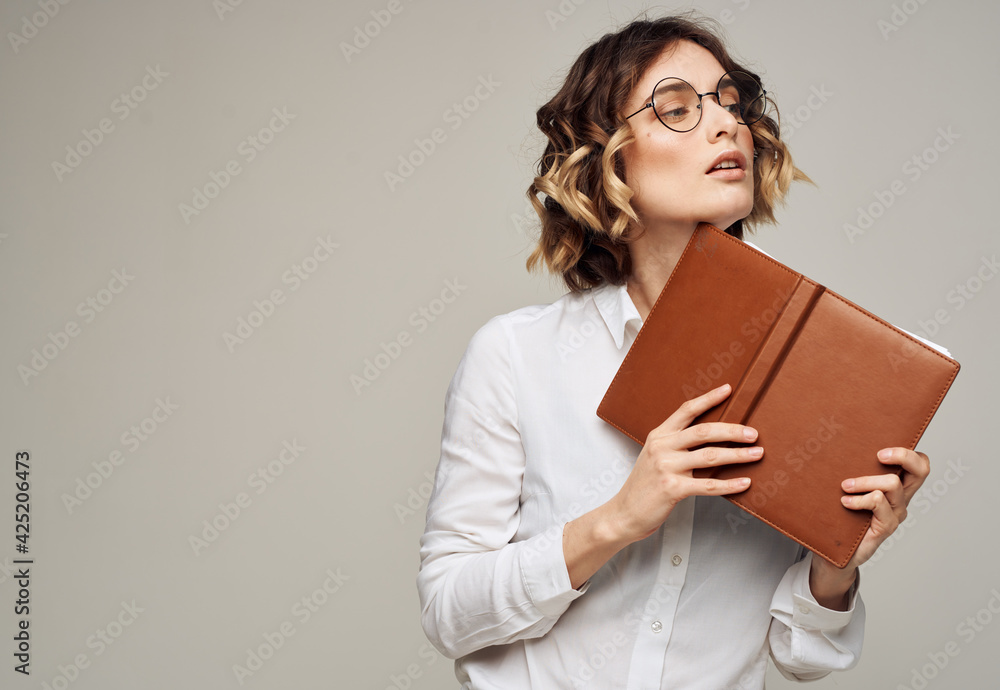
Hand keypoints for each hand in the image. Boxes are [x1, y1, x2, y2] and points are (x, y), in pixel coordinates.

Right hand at [606, 383, 761, 544]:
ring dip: (738, 455)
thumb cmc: (644, 486)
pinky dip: (729, 485)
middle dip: (732, 431)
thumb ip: (676, 446)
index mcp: (659, 435)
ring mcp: (666, 467)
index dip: (709, 399)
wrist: (625, 513)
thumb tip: (711, 441)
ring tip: (757, 454)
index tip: (728, 390)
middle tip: (753, 434)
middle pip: (704, 431)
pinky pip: (708, 485)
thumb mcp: (655, 457)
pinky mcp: (672, 488)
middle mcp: (662, 447)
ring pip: (710, 456)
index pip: (686, 411)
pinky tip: (744, 482)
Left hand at [809, 447, 929, 607]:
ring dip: (865, 480)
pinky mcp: (885, 527)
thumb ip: (850, 472)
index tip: (881, 449)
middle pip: (920, 470)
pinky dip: (859, 499)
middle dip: (902, 455)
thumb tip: (833, 443)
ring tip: (845, 486)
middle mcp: (900, 499)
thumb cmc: (839, 517)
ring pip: (892, 483)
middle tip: (878, 455)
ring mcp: (895, 513)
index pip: (919, 464)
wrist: (835, 553)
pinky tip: (845, 503)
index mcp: (896, 486)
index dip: (909, 452)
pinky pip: (878, 502)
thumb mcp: (848, 490)